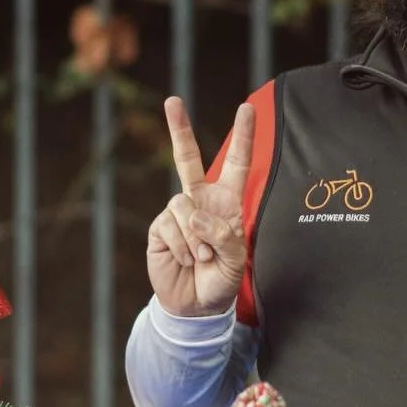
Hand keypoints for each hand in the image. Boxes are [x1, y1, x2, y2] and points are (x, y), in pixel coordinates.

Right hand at [146, 96, 254, 317]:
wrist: (195, 305)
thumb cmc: (222, 279)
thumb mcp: (236, 259)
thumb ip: (223, 234)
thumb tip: (193, 215)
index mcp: (227, 203)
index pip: (236, 163)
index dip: (242, 137)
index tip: (246, 108)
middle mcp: (201, 201)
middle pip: (188, 158)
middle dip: (179, 129)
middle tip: (172, 101)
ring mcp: (178, 213)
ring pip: (183, 205)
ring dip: (196, 236)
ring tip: (202, 257)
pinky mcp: (160, 227)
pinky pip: (171, 225)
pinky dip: (182, 246)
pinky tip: (186, 259)